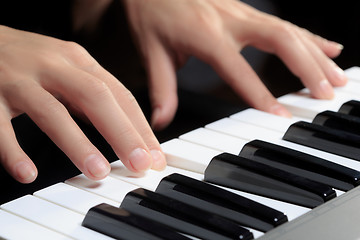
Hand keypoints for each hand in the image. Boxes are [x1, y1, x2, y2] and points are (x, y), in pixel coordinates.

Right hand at [0, 25, 165, 182]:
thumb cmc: (31, 60)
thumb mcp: (67, 67)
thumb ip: (92, 96)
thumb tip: (125, 130)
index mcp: (77, 60)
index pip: (118, 94)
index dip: (140, 126)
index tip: (155, 155)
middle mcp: (52, 65)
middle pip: (96, 97)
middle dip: (122, 134)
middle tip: (140, 165)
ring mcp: (19, 79)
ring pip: (53, 112)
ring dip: (78, 144)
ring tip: (98, 172)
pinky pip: (0, 126)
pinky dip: (14, 150)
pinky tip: (28, 172)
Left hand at [123, 0, 346, 129]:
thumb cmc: (149, 12)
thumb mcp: (151, 52)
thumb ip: (162, 88)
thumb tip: (161, 120)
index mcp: (206, 35)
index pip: (240, 70)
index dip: (261, 95)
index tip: (280, 116)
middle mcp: (230, 20)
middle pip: (281, 41)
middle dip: (308, 69)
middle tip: (325, 94)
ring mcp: (241, 11)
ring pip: (289, 31)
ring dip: (316, 54)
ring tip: (337, 77)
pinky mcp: (245, 9)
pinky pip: (284, 24)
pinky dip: (309, 37)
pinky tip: (328, 47)